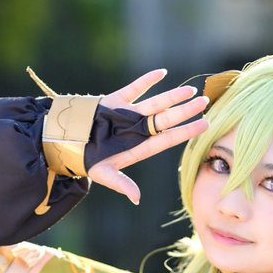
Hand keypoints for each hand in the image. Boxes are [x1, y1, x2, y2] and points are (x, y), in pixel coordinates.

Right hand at [89, 69, 208, 203]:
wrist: (68, 142)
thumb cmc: (87, 161)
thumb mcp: (104, 174)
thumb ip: (121, 184)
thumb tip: (137, 200)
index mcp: (140, 147)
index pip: (168, 139)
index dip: (186, 132)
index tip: (204, 125)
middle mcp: (139, 130)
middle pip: (167, 120)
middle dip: (185, 111)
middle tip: (205, 103)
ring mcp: (129, 115)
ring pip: (156, 103)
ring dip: (172, 96)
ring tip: (191, 90)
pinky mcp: (116, 101)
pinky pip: (135, 88)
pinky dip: (147, 80)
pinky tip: (163, 73)